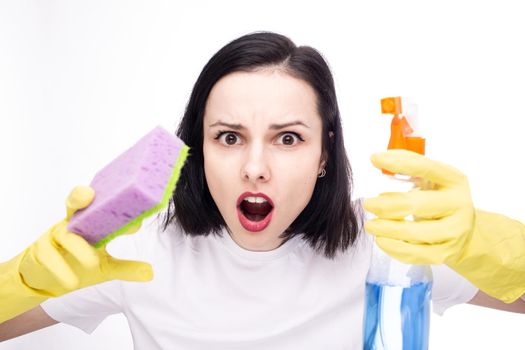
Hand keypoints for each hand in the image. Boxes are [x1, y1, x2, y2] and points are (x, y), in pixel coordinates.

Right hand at [1, 186, 152, 321]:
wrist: (43, 280)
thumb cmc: (77, 263)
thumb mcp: (105, 268)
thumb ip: (126, 268)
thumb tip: (151, 273)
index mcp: (90, 222)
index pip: (102, 207)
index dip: (117, 208)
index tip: (135, 221)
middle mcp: (72, 224)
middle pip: (73, 203)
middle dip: (80, 196)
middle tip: (89, 194)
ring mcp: (53, 236)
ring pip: (65, 234)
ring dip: (78, 247)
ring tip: (92, 263)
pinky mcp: (39, 252)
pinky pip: (48, 257)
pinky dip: (60, 269)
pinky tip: (71, 282)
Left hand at [364, 149, 524, 302]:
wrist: (466, 231)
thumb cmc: (439, 199)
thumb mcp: (431, 178)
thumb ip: (408, 166)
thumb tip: (378, 160)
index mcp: (454, 180)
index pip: (425, 167)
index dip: (398, 162)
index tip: (374, 158)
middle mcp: (459, 205)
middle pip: (416, 205)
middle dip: (386, 205)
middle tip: (368, 204)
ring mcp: (455, 231)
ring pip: (415, 233)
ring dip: (387, 229)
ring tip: (371, 225)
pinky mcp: (446, 253)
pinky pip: (416, 253)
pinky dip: (394, 248)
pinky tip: (382, 240)